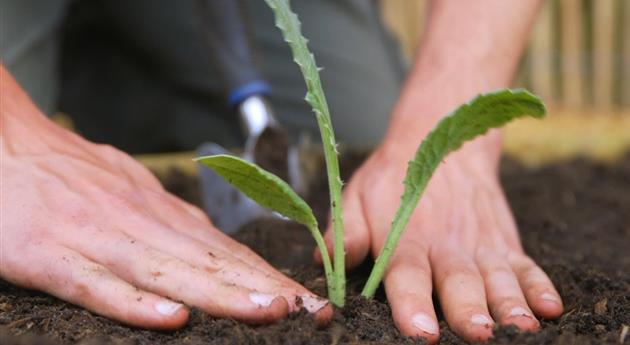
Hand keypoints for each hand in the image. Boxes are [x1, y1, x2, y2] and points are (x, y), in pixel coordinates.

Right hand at [0, 67, 331, 328]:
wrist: (5, 144)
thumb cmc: (67, 171)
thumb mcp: (128, 186)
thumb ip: (167, 217)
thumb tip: (208, 238)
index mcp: (157, 212)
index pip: (223, 249)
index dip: (265, 275)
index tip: (304, 298)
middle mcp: (138, 225)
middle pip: (209, 263)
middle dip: (262, 289)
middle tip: (307, 311)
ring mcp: (98, 241)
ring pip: (169, 273)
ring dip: (222, 295)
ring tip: (267, 312)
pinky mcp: (53, 258)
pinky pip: (98, 286)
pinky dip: (136, 304)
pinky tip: (172, 319)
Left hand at [317, 136, 561, 342]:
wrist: (441, 138)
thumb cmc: (394, 178)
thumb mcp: (357, 196)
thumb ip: (345, 231)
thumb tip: (328, 259)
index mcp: (407, 237)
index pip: (407, 273)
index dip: (412, 302)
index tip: (420, 330)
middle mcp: (447, 244)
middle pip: (459, 280)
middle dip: (469, 310)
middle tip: (477, 334)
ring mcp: (481, 244)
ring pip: (498, 277)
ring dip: (510, 304)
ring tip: (521, 327)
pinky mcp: (505, 242)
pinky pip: (526, 265)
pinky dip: (540, 286)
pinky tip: (551, 307)